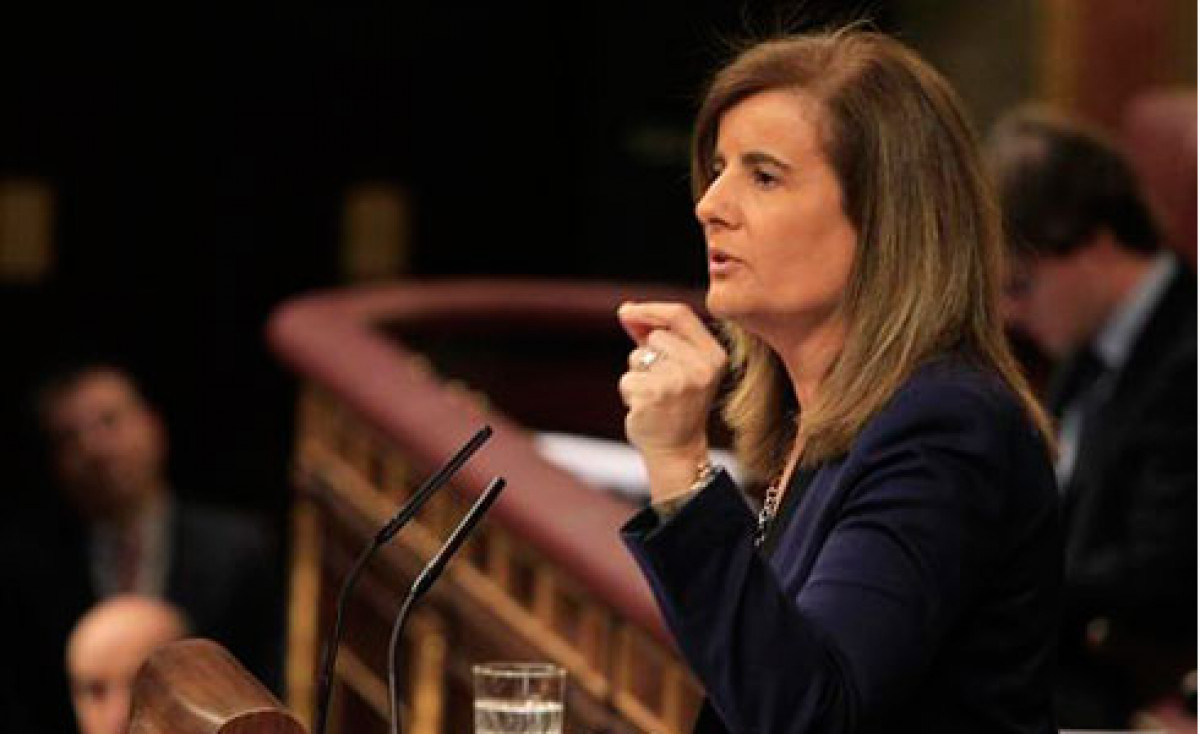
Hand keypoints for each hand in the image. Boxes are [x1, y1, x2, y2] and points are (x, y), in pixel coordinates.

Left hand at [617, 302, 726, 499]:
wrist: (677, 448)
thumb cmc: (676, 403)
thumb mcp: (680, 365)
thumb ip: (657, 334)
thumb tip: (626, 309)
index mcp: (714, 356)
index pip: (680, 314)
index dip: (650, 309)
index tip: (627, 311)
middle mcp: (701, 368)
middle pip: (656, 336)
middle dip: (647, 354)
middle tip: (660, 382)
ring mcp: (679, 381)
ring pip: (638, 357)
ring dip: (637, 374)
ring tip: (654, 395)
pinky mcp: (655, 395)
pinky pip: (628, 378)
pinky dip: (629, 391)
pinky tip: (645, 407)